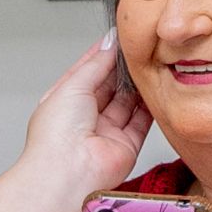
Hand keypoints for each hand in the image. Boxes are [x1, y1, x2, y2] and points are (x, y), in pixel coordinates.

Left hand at [20, 34, 151, 205]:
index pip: (87, 71)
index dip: (103, 54)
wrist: (68, 173)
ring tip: (149, 64)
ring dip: (137, 84)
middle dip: (122, 67)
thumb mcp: (73, 85)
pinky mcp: (126, 145)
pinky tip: (155, 87)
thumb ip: (96, 64)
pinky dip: (150, 105)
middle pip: (109, 85)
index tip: (119, 37)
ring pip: (127, 102)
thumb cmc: (56, 137)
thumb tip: (109, 44)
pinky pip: (142, 121)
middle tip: (138, 48)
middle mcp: (85, 117)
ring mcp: (106, 132)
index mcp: (65, 101)